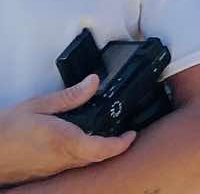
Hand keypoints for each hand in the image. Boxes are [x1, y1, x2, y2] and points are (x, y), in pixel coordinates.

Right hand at [0, 77, 136, 181]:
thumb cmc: (7, 129)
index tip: (132, 134)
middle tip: (123, 133)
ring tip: (105, 136)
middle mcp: (62, 159)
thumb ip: (69, 96)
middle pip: (97, 157)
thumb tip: (93, 82)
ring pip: (84, 163)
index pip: (103, 148)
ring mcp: (53, 169)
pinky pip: (69, 166)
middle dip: (113, 147)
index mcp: (65, 141)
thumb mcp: (38, 105)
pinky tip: (77, 144)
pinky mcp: (44, 173)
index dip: (122, 143)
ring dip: (97, 152)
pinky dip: (80, 155)